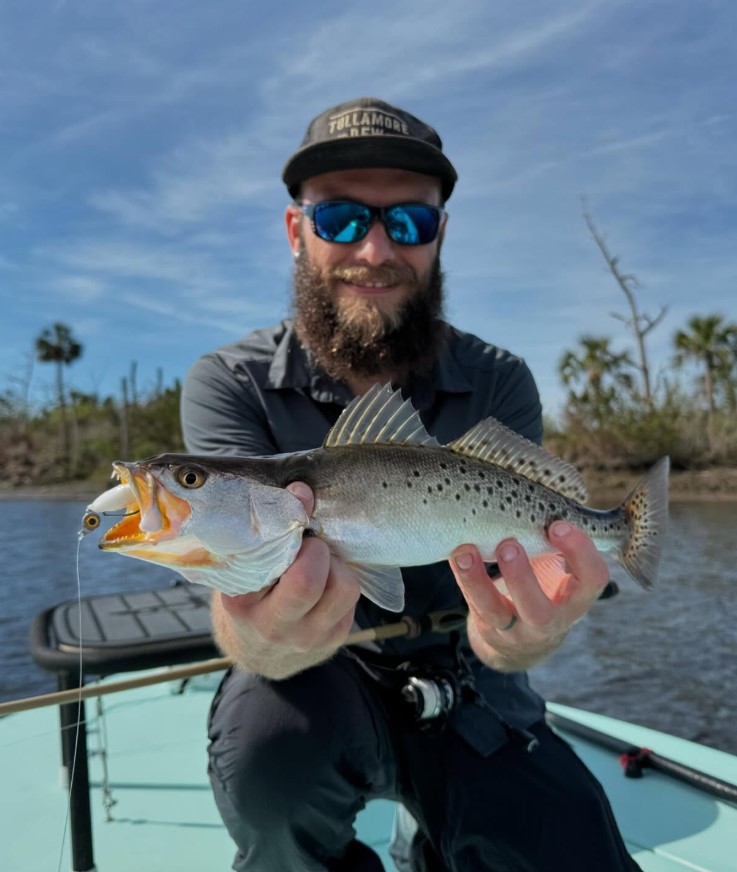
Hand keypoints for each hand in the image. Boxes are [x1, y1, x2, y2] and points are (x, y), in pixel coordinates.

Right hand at [215, 482, 360, 677]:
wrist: (258, 652)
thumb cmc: (250, 597)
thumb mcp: (241, 572)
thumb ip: (264, 536)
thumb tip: (301, 490)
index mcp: (242, 603)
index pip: (270, 560)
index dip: (289, 525)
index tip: (296, 502)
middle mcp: (273, 625)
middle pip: (308, 581)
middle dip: (316, 549)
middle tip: (310, 542)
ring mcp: (306, 638)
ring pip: (343, 588)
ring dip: (337, 564)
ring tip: (320, 562)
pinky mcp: (334, 640)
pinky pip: (353, 600)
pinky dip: (342, 580)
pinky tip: (326, 580)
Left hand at [450, 521, 609, 671]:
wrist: (523, 638)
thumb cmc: (546, 584)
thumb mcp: (560, 566)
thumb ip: (557, 541)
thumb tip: (547, 488)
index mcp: (577, 598)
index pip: (592, 579)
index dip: (580, 551)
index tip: (557, 524)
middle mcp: (550, 621)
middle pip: (539, 611)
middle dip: (522, 578)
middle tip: (509, 544)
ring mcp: (516, 630)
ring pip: (495, 612)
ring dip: (477, 580)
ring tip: (466, 551)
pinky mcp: (489, 629)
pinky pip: (473, 606)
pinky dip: (464, 579)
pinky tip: (458, 556)